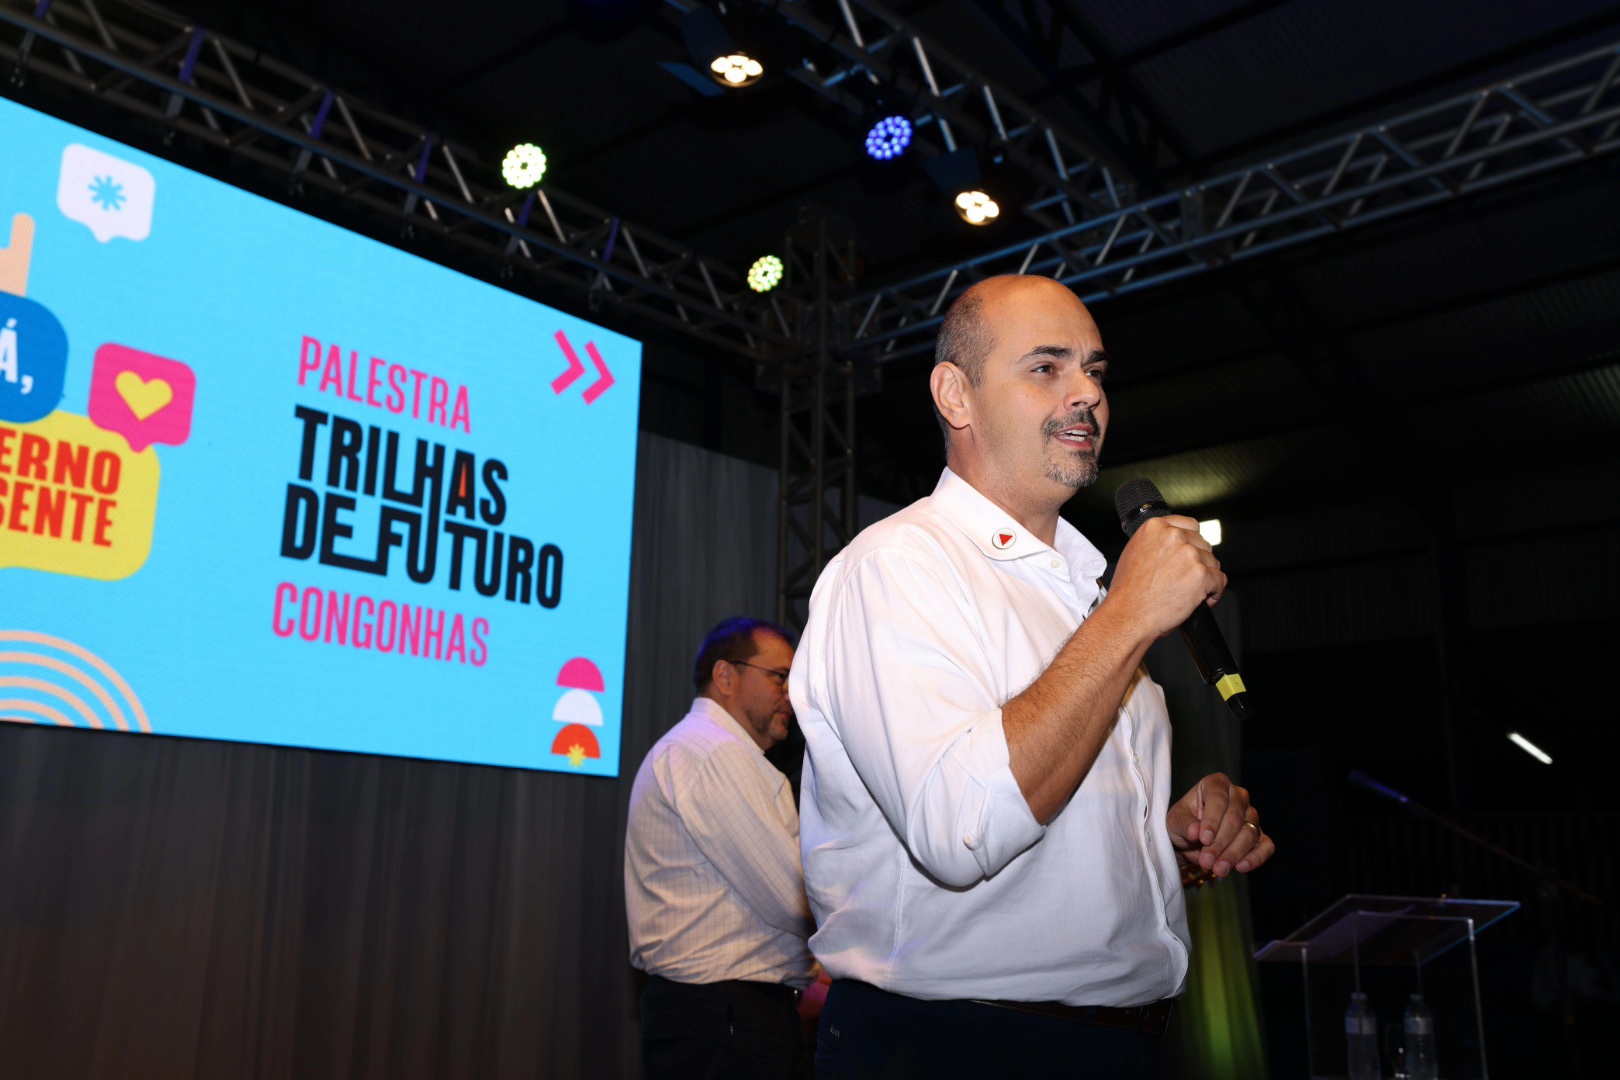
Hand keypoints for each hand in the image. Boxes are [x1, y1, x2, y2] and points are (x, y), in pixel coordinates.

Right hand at [1106, 515, 1226, 640]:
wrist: (1128, 615)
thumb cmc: (1128, 592)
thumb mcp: (1134, 553)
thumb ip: (1156, 542)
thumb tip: (1173, 543)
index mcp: (1156, 527)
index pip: (1190, 525)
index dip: (1192, 542)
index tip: (1190, 555)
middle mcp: (1173, 536)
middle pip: (1203, 544)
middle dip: (1198, 562)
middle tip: (1185, 580)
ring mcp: (1189, 554)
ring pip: (1213, 563)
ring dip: (1206, 578)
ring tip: (1189, 592)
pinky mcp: (1202, 574)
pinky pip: (1220, 581)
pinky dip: (1214, 592)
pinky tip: (1201, 600)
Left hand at [1167, 772, 1273, 878]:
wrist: (1191, 842)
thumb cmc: (1183, 824)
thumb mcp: (1174, 822)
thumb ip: (1184, 824)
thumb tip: (1196, 831)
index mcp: (1216, 784)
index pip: (1218, 798)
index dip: (1212, 820)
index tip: (1203, 839)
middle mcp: (1238, 796)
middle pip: (1235, 818)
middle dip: (1220, 843)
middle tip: (1206, 861)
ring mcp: (1251, 815)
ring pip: (1249, 833)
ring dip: (1233, 854)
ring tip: (1217, 869)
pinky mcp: (1260, 835)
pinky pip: (1265, 845)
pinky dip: (1256, 857)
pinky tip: (1241, 867)